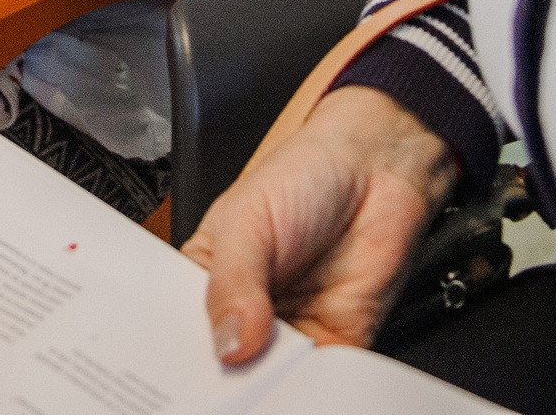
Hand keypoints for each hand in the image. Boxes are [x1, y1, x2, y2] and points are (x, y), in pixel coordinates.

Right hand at [187, 86, 458, 364]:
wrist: (377, 164)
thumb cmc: (305, 175)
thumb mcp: (248, 219)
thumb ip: (234, 281)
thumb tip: (230, 342)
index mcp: (206, 281)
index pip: (180, 334)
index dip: (178, 360)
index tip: (181, 378)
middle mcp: (246, 315)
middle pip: (224, 370)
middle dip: (225, 384)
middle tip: (226, 387)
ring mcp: (290, 332)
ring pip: (271, 384)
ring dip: (269, 391)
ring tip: (264, 389)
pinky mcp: (337, 343)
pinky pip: (322, 383)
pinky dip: (315, 389)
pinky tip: (305, 384)